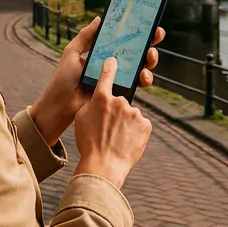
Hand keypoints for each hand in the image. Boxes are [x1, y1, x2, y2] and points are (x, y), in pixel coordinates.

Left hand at [29, 17, 164, 145]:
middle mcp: (114, 64)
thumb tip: (99, 18)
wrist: (62, 104)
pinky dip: (145, 78)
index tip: (147, 22)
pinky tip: (143, 75)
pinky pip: (137, 83)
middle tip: (156, 35)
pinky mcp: (121, 91)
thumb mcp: (72, 52)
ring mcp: (119, 78)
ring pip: (141, 66)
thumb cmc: (64, 78)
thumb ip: (85, 36)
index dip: (136, 31)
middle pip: (136, 51)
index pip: (122, 39)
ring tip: (150, 56)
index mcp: (103, 52)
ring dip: (150, 59)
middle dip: (150, 42)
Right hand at [73, 57, 151, 188]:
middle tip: (108, 130)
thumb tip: (99, 99)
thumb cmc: (89, 143)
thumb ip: (91, 104)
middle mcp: (120, 101)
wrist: (104, 166)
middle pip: (120, 102)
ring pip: (130, 115)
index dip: (110, 66)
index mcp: (101, 98)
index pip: (106, 75)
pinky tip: (127, 142)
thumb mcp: (81, 119)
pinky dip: (135, 132)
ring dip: (126, 124)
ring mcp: (134, 113)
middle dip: (116, 113)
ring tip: (117, 140)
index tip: (113, 60)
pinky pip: (140, 125)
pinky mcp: (146, 124)